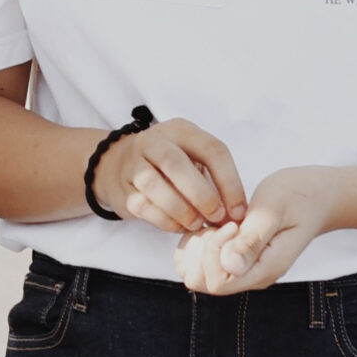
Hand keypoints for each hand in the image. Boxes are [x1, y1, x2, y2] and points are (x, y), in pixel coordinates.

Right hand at [100, 118, 246, 232]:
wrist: (117, 164)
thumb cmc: (169, 165)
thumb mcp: (192, 158)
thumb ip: (214, 181)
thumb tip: (236, 214)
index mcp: (180, 130)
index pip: (211, 149)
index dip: (230, 182)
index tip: (239, 210)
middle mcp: (153, 142)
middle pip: (176, 164)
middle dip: (201, 194)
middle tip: (217, 217)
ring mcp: (133, 164)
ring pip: (154, 186)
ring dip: (181, 210)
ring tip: (197, 224)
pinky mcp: (122, 189)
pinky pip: (142, 206)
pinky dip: (165, 220)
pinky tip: (179, 227)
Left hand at [175, 168, 340, 293]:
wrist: (317, 197)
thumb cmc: (298, 197)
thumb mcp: (273, 211)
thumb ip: (251, 240)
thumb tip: (229, 266)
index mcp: (263, 270)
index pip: (217, 282)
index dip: (213, 253)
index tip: (231, 224)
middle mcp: (250, 276)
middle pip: (201, 282)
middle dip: (200, 250)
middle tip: (220, 222)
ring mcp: (242, 270)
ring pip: (196, 273)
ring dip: (196, 245)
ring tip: (218, 222)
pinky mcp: (235, 259)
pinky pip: (200, 261)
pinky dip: (197, 241)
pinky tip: (213, 222)